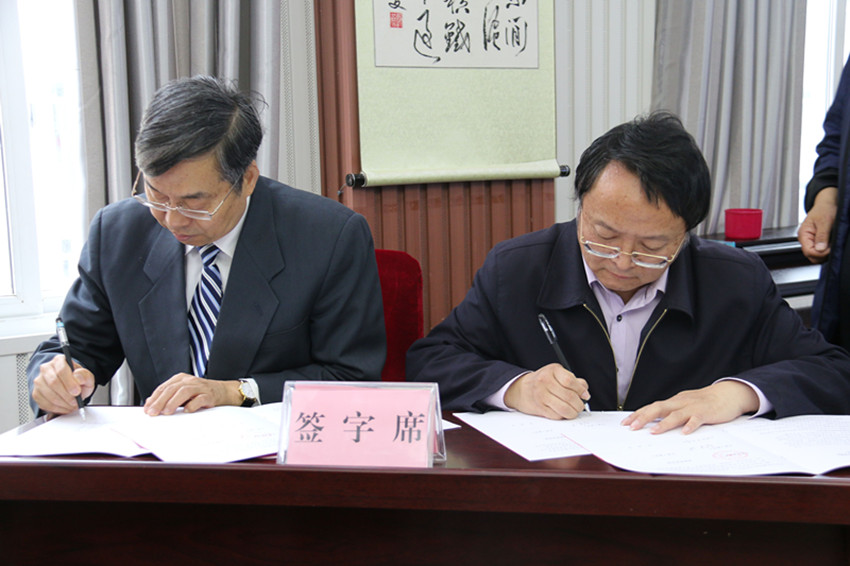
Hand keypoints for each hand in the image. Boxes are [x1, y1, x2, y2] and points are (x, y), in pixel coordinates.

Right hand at [31, 354, 94, 415]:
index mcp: (59, 361)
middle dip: (66, 395)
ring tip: (72, 405)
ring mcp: (39, 381)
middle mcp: (46, 369)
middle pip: (53, 382)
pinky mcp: (36, 393)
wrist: (72, 389)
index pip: (61, 370)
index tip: (77, 392)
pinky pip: (44, 403)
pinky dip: (56, 408)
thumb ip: (85, 375)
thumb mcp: (87, 377)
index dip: (69, 383)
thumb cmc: (78, 382)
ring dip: (62, 403)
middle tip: (75, 402)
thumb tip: (77, 377)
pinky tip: (64, 407)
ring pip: (48, 394)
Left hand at [143, 373, 240, 415]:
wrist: (223, 391)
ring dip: (173, 402)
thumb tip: (150, 403)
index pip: (164, 387)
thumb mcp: (182, 393)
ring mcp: (200, 387)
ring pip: (184, 391)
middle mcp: (189, 381)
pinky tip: (186, 411)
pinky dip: (192, 405)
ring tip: (166, 412)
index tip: (147, 409)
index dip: (154, 398)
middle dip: (160, 401)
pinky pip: (200, 399)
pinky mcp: (209, 395)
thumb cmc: (200, 393)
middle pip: (172, 389)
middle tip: (153, 412)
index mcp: (181, 378)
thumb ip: (167, 396)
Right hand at [504, 363, 589, 419]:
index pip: (570, 381)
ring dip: (573, 412)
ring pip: (564, 408)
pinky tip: (564, 412)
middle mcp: (545, 381)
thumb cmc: (543, 381)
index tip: (585, 395)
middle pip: (569, 396)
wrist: (522, 389)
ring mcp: (541, 395)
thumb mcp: (557, 374)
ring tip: (575, 411)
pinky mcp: (539, 407)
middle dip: (579, 404)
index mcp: (552, 370)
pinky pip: (557, 415)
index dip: (580, 390)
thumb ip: (573, 380)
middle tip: (580, 406)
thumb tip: (585, 391)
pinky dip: (564, 416)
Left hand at [620, 380, 758, 434]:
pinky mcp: (706, 412)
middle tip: (632, 428)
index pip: (652, 407)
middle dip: (644, 418)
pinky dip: (690, 425)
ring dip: (663, 424)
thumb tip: (654, 422)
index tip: (625, 423)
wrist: (728, 394)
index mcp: (674, 401)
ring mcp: (693, 407)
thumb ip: (672, 412)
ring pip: (675, 414)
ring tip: (653, 433)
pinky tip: (684, 433)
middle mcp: (680, 402)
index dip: (638, 414)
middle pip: (658, 408)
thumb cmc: (704, 402)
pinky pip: (697, 419)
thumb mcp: (685, 405)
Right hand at [798, 186, 837, 262]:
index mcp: (803, 234)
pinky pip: (818, 251)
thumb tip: (820, 249)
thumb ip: (822, 236)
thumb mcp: (825, 222)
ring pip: (815, 255)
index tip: (830, 248)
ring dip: (824, 253)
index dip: (820, 252)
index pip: (808, 251)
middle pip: (810, 256)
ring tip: (831, 244)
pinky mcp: (815, 241)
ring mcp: (810, 241)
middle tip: (832, 247)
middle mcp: (805, 239)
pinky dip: (825, 251)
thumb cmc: (825, 209)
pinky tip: (830, 245)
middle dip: (822, 254)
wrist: (827, 204)